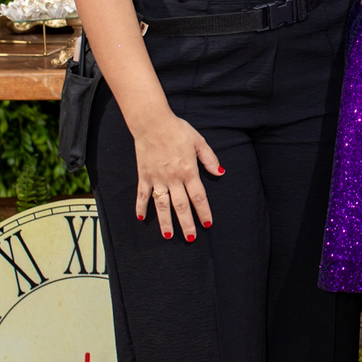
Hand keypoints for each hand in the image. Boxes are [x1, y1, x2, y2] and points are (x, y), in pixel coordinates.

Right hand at [133, 109, 222, 240]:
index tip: (208, 223)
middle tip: (190, 238)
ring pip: (162, 205)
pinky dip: (140, 207)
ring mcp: (157, 178)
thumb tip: (220, 173)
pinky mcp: (144, 175)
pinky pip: (142, 194)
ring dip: (165, 221)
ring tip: (169, 235)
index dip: (204, 211)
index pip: (199, 196)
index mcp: (189, 171)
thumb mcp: (199, 141)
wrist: (152, 122)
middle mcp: (173, 178)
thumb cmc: (177, 129)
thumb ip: (209, 159)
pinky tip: (141, 218)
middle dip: (187, 224)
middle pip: (181, 206)